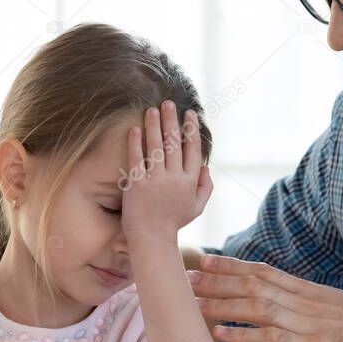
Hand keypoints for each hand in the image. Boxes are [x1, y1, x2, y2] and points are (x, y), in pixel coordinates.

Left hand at [121, 101, 212, 244]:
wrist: (151, 239)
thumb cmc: (173, 222)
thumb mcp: (197, 208)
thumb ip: (206, 187)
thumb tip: (206, 166)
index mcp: (190, 181)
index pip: (193, 149)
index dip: (191, 129)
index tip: (189, 114)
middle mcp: (175, 178)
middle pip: (174, 143)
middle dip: (172, 120)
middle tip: (169, 103)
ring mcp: (155, 180)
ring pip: (156, 146)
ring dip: (154, 125)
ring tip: (152, 109)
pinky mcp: (137, 184)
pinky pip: (137, 158)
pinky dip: (136, 143)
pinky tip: (136, 129)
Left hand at [191, 255, 342, 341]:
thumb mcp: (333, 310)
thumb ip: (307, 308)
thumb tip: (287, 311)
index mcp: (305, 290)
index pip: (261, 271)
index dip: (231, 265)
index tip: (206, 260)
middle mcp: (299, 300)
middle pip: (250, 284)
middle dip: (215, 280)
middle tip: (184, 276)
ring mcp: (302, 322)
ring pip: (252, 305)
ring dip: (219, 304)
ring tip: (191, 303)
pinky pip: (268, 338)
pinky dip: (241, 334)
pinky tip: (219, 335)